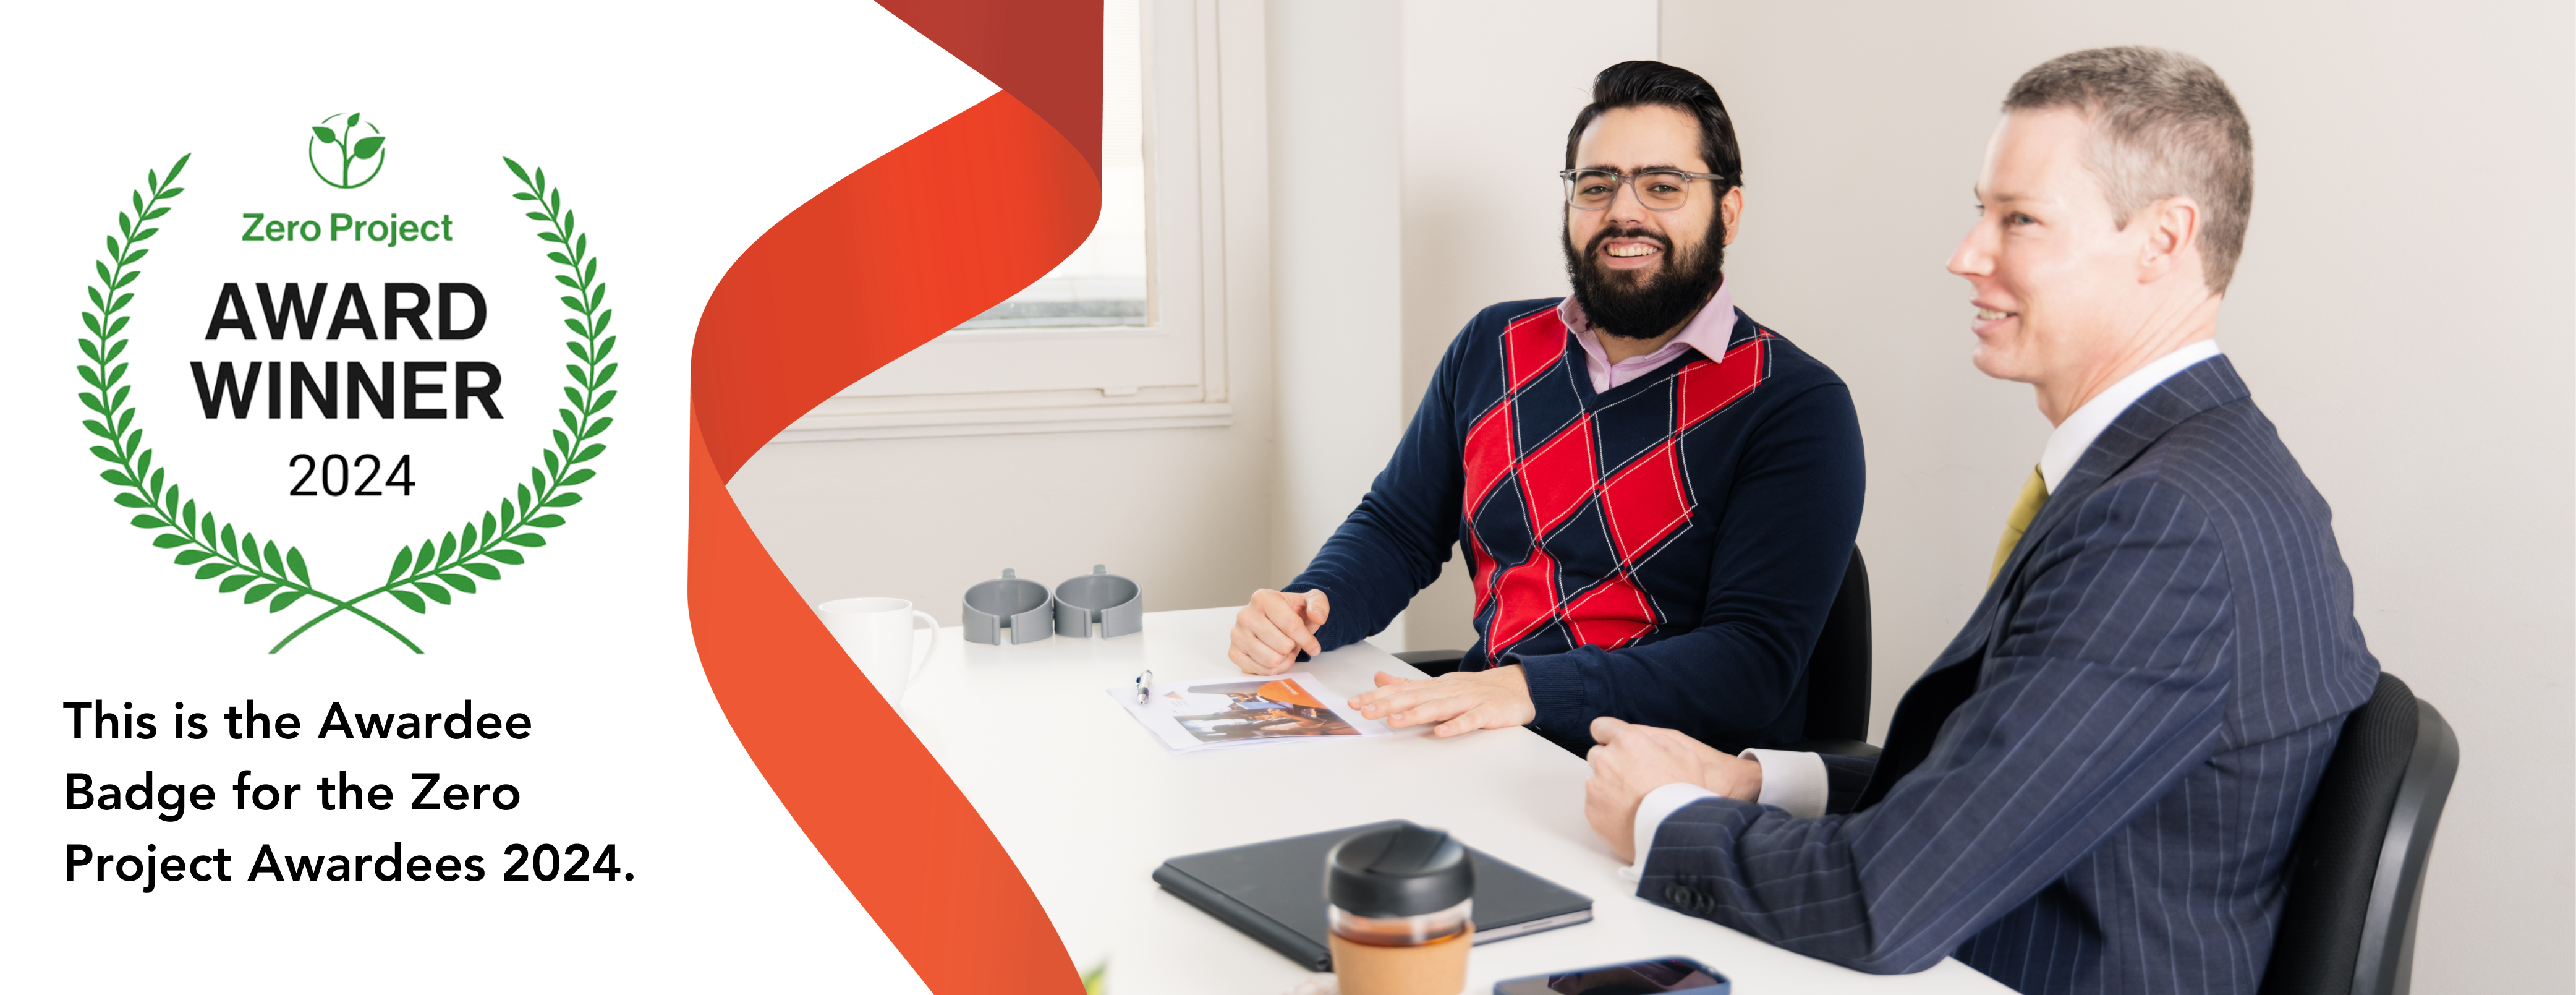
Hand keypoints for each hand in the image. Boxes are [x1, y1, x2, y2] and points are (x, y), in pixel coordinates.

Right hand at [1228, 589, 1328, 674]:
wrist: (1272, 620)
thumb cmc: (1290, 612)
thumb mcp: (1309, 601)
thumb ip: (1318, 604)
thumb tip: (1318, 617)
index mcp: (1263, 598)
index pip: (1291, 625)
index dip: (1307, 640)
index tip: (1315, 647)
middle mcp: (1245, 614)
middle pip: (1282, 645)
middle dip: (1292, 647)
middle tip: (1291, 641)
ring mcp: (1237, 634)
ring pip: (1271, 660)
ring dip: (1283, 658)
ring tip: (1282, 648)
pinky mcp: (1234, 652)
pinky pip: (1261, 670)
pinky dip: (1273, 668)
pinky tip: (1274, 656)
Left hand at [1346, 666, 1534, 736]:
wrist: (1519, 686)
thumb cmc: (1476, 689)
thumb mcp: (1439, 685)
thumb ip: (1408, 685)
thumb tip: (1380, 679)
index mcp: (1435, 687)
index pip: (1401, 691)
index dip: (1376, 697)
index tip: (1353, 703)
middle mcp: (1448, 691)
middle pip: (1414, 697)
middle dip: (1387, 704)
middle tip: (1364, 711)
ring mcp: (1468, 701)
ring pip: (1438, 708)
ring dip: (1415, 714)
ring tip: (1394, 721)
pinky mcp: (1488, 712)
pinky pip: (1471, 720)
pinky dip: (1457, 725)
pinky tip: (1442, 732)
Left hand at [1583, 717, 1761, 863]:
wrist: (1672, 835)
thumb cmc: (1681, 796)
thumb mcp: (1687, 758)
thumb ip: (1663, 742)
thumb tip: (1651, 742)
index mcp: (1627, 742)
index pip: (1601, 726)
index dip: (1609, 734)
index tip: (1616, 745)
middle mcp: (1606, 760)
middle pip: (1598, 754)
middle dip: (1611, 763)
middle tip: (1634, 780)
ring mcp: (1596, 786)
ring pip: (1596, 780)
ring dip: (1610, 786)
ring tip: (1635, 802)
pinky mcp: (1591, 810)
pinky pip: (1595, 803)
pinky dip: (1607, 808)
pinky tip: (1629, 815)